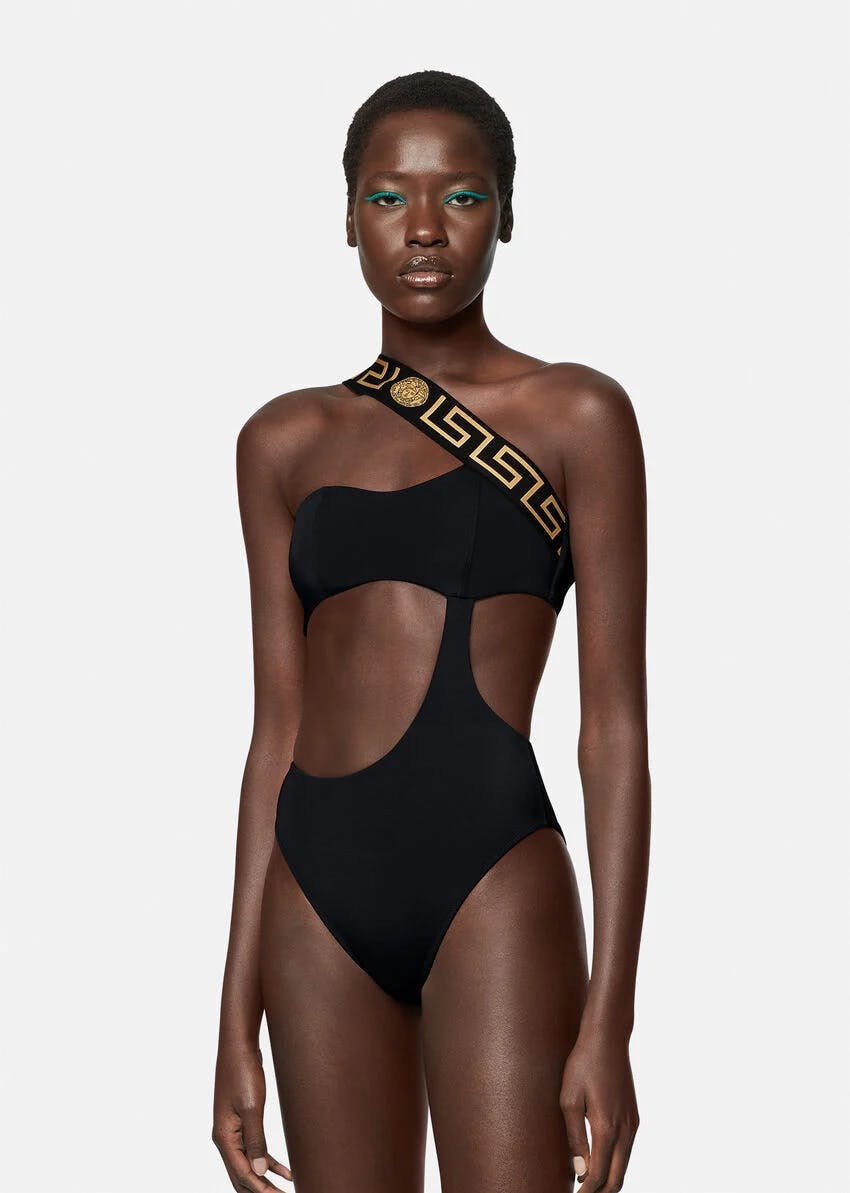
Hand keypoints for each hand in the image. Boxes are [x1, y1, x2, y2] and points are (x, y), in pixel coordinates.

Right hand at [212, 1040, 292, 1190]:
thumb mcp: (251, 1106)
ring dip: (265, 1180)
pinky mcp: (243, 1122)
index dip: (260, 1189)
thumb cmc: (243, 1072)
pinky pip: (254, 1150)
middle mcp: (225, 1138)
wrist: (239, 1046)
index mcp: (224, 1137)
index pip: (242, 1173)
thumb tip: (260, 1171)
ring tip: (284, 1191)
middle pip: (242, 1175)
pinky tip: (284, 1171)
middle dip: (260, 1191)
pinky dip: (268, 1163)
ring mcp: (233, 1131)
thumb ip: (256, 1140)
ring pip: (248, 1166)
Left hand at [559, 1029, 639, 1191]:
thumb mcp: (569, 1100)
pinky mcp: (634, 1117)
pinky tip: (598, 1162)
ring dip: (607, 1180)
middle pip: (617, 1179)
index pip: (599, 1176)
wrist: (608, 1039)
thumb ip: (575, 1139)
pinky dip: (614, 1164)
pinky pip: (626, 1151)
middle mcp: (625, 1131)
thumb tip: (580, 1173)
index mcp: (607, 1128)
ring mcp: (632, 1124)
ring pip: (623, 1166)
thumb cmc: (583, 1065)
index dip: (586, 1192)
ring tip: (585, 1183)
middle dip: (600, 1192)